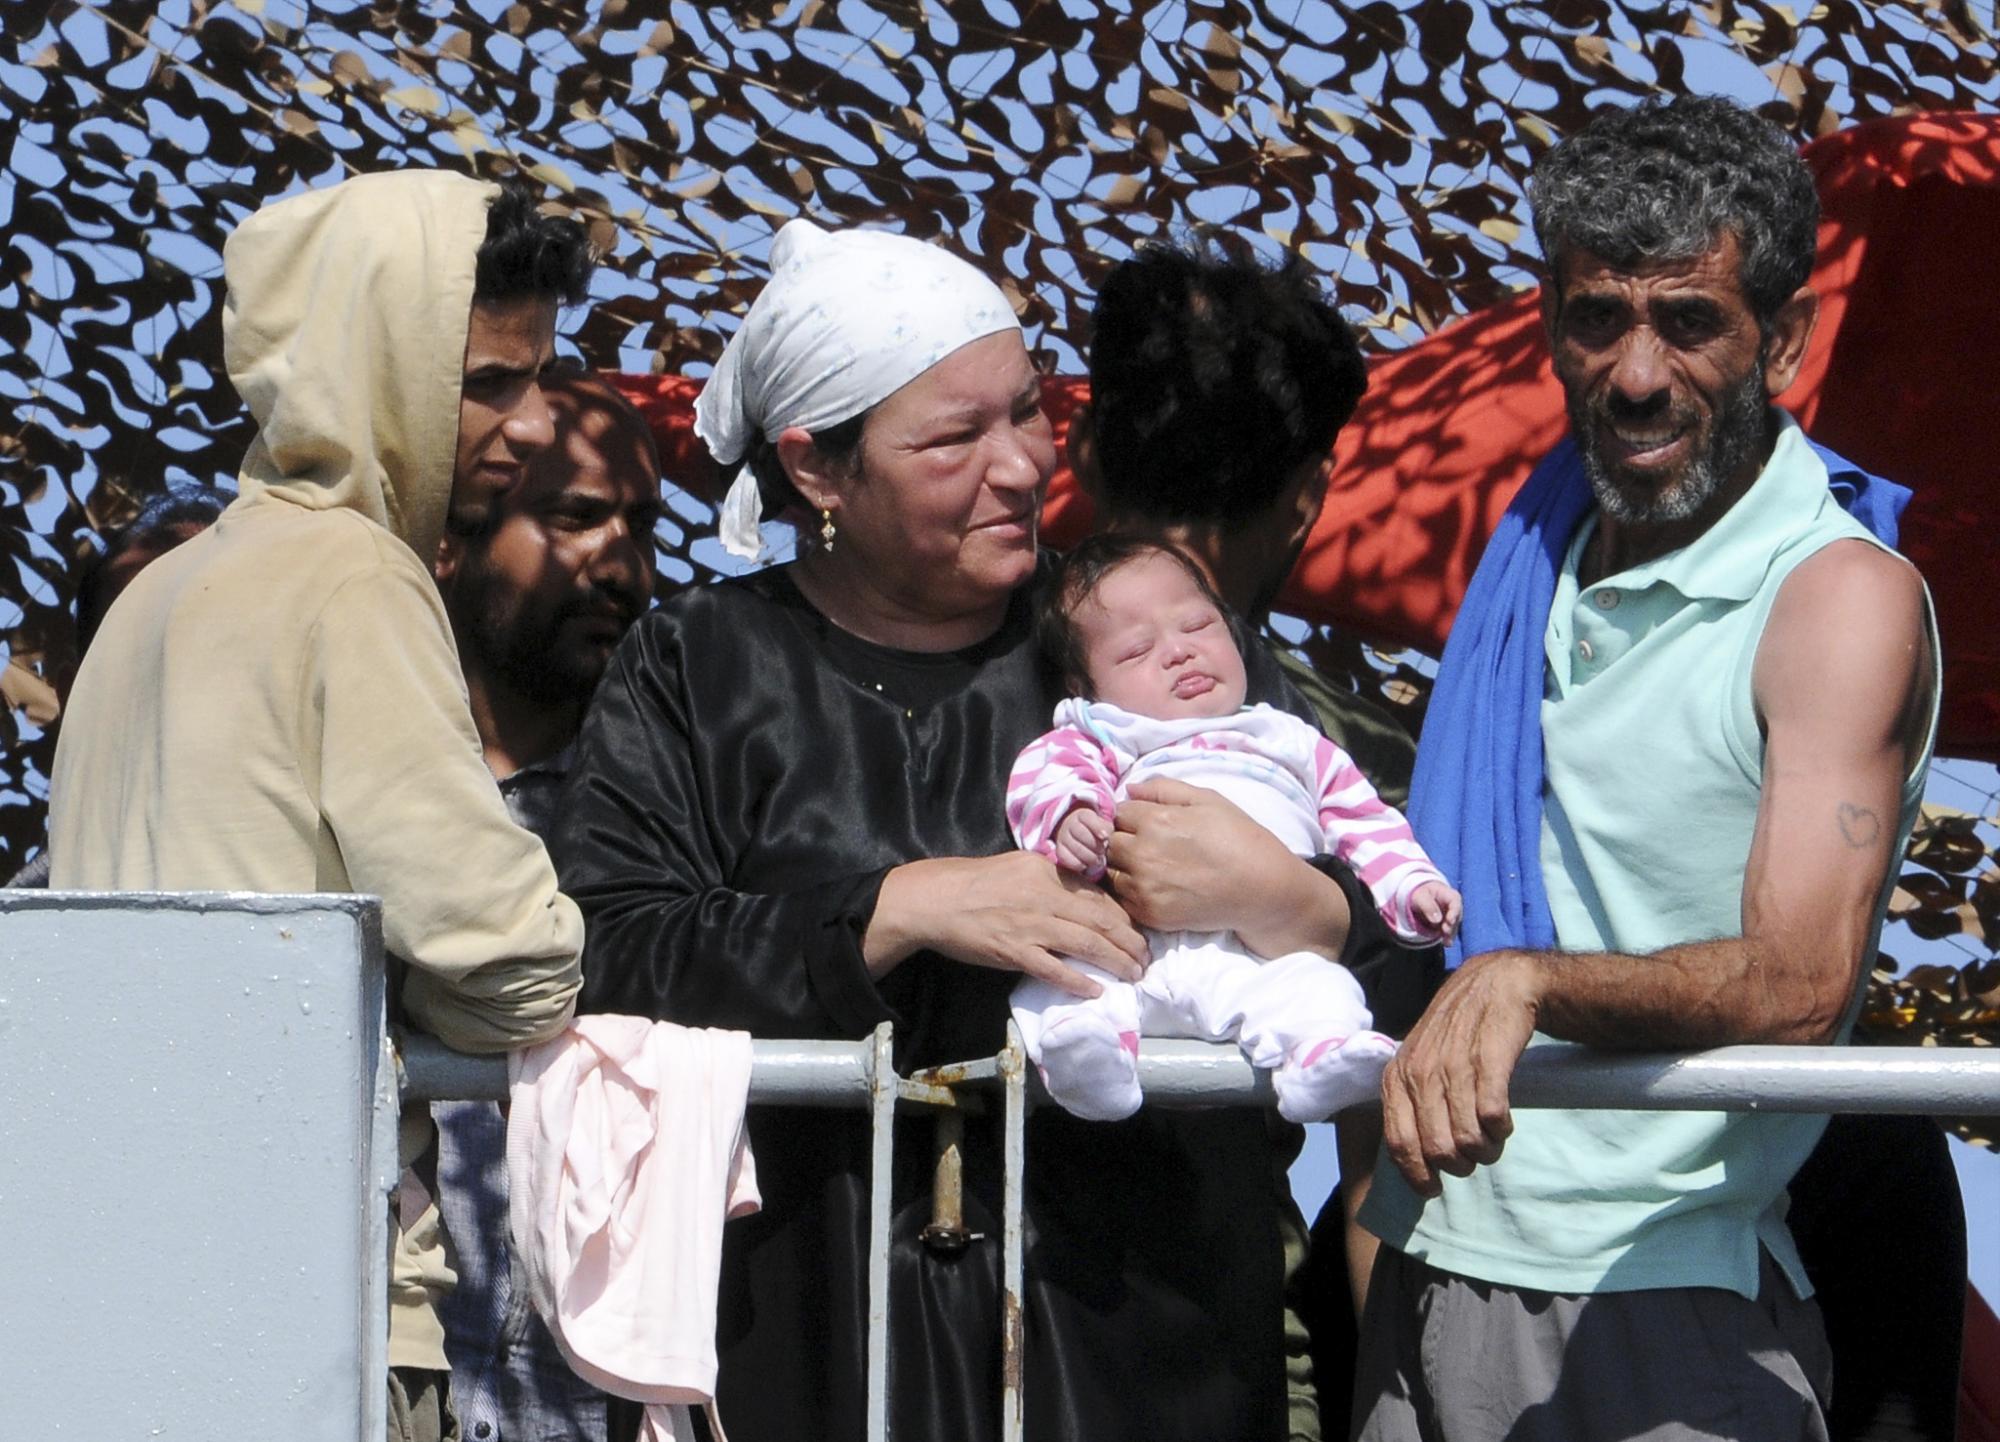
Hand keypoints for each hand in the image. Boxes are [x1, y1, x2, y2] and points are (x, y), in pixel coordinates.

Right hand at [869, 852, 1148, 998]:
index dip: (1124, 915)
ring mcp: (1030, 925)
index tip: (1139, 930)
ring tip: (1134, 974)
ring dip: (1116, 960)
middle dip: (1130, 940)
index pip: (1097, 894)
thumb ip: (1052, 878)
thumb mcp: (1020, 866)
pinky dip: (1078, 981)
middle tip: (1147, 957)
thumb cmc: (976, 882)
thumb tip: (1083, 895)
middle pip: (1102, 919)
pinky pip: (1054, 969)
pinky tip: (1096, 990)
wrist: (935, 900)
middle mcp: (1044, 896)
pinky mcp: (1014, 951)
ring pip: (1086, 943)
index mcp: (1047, 872)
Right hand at [1052, 806, 1113, 874]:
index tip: (1105, 837)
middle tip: (1102, 851)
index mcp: (1082, 815)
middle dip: (1095, 845)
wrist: (1078, 837)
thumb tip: (1106, 837)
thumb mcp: (1103, 825)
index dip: (1097, 827)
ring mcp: (1062, 837)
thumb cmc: (1096, 832)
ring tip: (1098, 860)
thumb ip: (1107, 828)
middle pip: (1081, 833)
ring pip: (1075, 847)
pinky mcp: (1059, 851)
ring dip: (1089, 857)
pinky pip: (1066, 858)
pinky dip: (1078, 864)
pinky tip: (1086, 865)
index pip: (1087, 817)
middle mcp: (1070, 824)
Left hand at [1107, 778, 1349, 958]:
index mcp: (1154, 821)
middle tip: (1146, 844)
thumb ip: (1164, 789)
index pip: (1116, 812)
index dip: (1129, 815)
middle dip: (1121, 839)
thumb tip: (1129, 789)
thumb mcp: (1207, 799)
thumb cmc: (1239, 838)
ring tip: (1151, 866)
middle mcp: (1142, 854)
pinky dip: (1131, 892)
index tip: (1144, 821)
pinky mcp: (1148, 914)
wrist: (1262, 890)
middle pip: (1106, 842)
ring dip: (1122, 866)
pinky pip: (1122, 898)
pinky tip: (1156, 886)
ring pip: (1110, 871)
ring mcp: (1143, 887)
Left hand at [1380, 948, 1542, 1197]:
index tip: (1433, 1189)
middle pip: (1436, 1148)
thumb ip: (1411, 1100)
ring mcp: (1454, 1066)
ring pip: (1467, 1139)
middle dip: (1458, 1165)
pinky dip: (1501, 1129)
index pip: (1399, 1142)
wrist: (1497, 984)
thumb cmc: (1457, 1031)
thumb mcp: (1420, 1060)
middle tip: (1473, 1158)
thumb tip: (1410, 1154)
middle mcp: (1420, 1072)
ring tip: (1492, 1139)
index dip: (1416, 1174)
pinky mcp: (1490, 1061)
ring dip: (1485, 1150)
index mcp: (1397, 1075)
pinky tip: (1504, 1121)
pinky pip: (1494, 1117)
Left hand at [1411, 881, 1462, 942]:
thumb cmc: (1421, 894)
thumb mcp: (1421, 897)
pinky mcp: (1449, 924)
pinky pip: (1450, 931)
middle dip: (1452, 925)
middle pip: (1456, 916)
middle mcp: (1454, 906)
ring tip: (1446, 942)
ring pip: (1454, 926)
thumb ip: (1428, 907)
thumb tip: (1437, 920)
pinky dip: (1448, 937)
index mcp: (1449, 895)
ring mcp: (1453, 915)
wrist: (1421, 897)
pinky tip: (1446, 944)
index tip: (1449, 920)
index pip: (1455, 902)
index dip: (1454, 912)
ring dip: (1450, 934)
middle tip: (1445, 931)